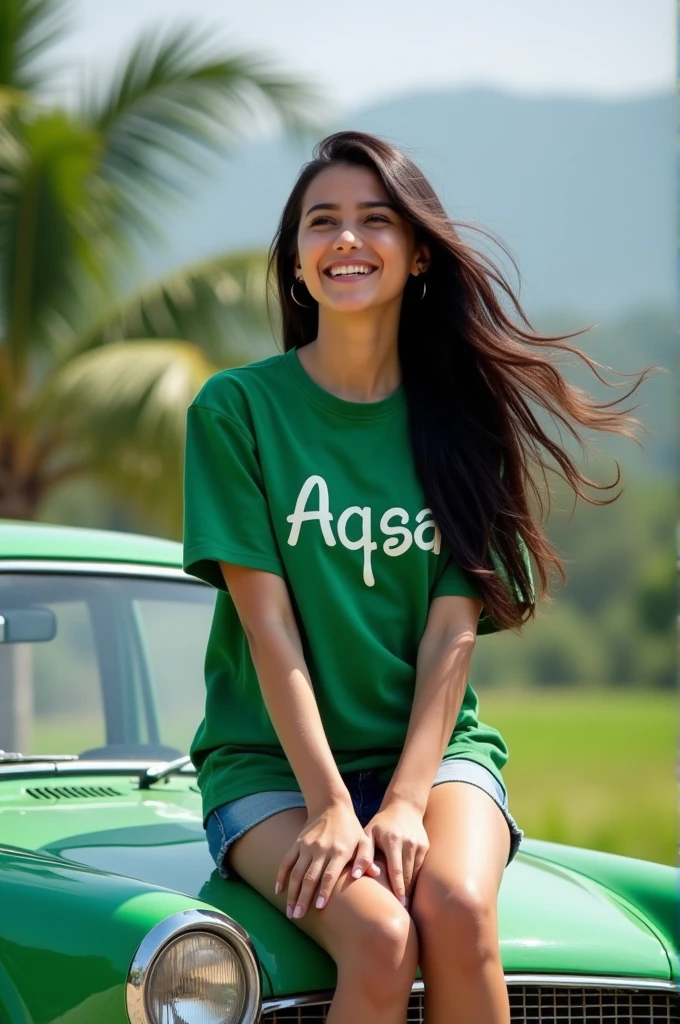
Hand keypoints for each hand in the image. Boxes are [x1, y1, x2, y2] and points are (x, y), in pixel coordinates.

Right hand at [275, 798, 380, 918]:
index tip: (318, 907)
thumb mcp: (364, 840)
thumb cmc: (350, 828)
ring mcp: (307, 846)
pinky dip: (281, 876)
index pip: (329, 874)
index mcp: (339, 851)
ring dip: (292, 893)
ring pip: (296, 873)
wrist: (331, 805)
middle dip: (303, 898)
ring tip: (290, 911)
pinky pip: (286, 862)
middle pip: (310, 877)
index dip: (323, 891)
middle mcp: (321, 849)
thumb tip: (367, 875)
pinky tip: (279, 891)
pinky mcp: (297, 843)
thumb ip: (367, 858)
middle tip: (298, 916)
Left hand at [354, 799, 428, 907]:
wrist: (404, 807)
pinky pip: (420, 867)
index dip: (398, 888)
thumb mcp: (368, 833)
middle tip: (400, 911)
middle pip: (407, 874)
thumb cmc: (381, 824)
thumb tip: (357, 875)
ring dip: (410, 888)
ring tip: (404, 905)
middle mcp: (408, 843)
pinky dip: (414, 878)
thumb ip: (363, 854)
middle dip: (404, 893)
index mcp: (393, 840)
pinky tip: (409, 889)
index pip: (396, 869)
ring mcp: (419, 845)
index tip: (399, 905)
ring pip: (415, 873)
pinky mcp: (426, 847)